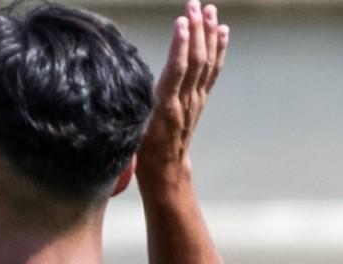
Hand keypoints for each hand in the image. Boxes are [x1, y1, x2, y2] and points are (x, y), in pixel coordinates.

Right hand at [137, 1, 228, 184]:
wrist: (165, 169)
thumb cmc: (143, 151)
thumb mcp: (133, 130)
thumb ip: (133, 107)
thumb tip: (120, 84)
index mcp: (166, 107)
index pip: (177, 71)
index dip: (180, 46)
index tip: (181, 22)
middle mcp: (185, 100)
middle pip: (195, 60)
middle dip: (196, 30)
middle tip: (195, 5)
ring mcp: (196, 98)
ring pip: (207, 62)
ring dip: (209, 34)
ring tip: (210, 10)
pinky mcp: (201, 98)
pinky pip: (212, 70)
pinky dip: (219, 49)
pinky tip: (222, 32)